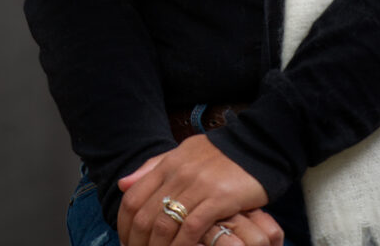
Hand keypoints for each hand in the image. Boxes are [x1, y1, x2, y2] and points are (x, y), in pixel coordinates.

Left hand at [116, 135, 270, 245]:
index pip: (132, 198)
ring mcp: (198, 186)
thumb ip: (153, 168)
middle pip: (144, 217)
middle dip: (137, 244)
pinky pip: (191, 229)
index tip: (126, 242)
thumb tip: (122, 184)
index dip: (124, 226)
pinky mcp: (218, 198)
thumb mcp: (183, 154)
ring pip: (164, 226)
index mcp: (168, 163)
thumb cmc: (219, 154)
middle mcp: (178, 174)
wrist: (256, 144)